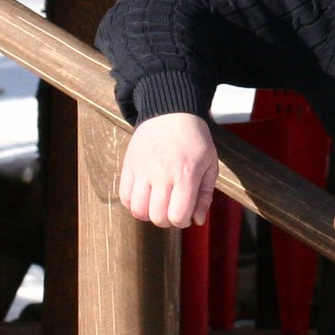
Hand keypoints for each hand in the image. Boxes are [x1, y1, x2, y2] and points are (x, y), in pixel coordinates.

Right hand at [117, 113, 218, 228]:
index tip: (186, 213)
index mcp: (185, 174)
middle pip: (157, 217)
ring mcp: (142, 171)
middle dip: (167, 221)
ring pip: (138, 210)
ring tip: (158, 204)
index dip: (183, 221)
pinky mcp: (129, 166)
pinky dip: (134, 204)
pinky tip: (145, 197)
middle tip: (173, 209)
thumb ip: (205, 195)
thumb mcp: (210, 165)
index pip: (178, 215)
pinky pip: (125, 197)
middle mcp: (161, 174)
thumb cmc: (195, 140)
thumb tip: (198, 221)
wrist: (171, 113)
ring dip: (149, 214)